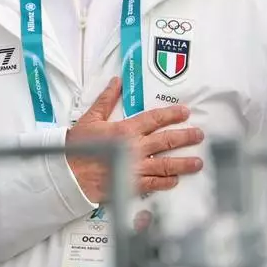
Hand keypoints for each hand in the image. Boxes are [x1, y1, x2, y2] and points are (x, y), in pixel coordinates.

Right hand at [66, 78, 204, 203]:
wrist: (68, 175)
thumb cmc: (77, 146)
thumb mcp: (91, 118)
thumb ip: (106, 99)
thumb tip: (116, 81)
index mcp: (125, 129)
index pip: (155, 118)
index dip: (172, 114)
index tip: (185, 112)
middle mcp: (135, 148)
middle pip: (167, 141)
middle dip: (186, 137)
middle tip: (199, 135)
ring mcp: (135, 168)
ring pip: (166, 164)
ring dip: (183, 163)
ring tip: (198, 162)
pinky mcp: (131, 185)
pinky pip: (154, 184)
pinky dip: (166, 182)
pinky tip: (175, 181)